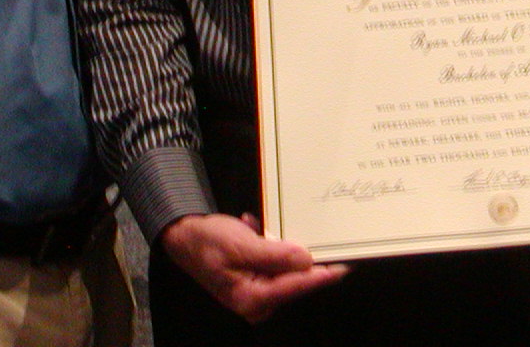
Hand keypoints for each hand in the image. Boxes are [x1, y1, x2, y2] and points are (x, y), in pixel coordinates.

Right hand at [160, 213, 346, 322]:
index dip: (321, 275)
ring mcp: (257, 291)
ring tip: (257, 228)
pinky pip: (275, 262)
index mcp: (252, 299)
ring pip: (286, 268)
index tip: (345, 266)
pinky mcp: (257, 278)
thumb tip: (306, 260)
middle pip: (294, 279)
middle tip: (304, 233)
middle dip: (298, 254)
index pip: (295, 286)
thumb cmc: (208, 242)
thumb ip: (275, 255)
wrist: (184, 235)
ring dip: (278, 245)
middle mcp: (257, 301)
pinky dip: (269, 244)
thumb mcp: (241, 245)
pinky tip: (253, 227)